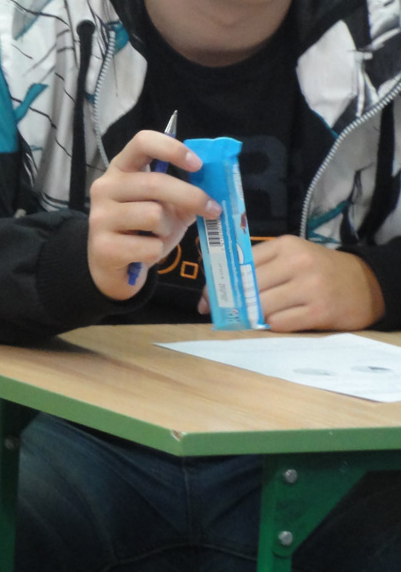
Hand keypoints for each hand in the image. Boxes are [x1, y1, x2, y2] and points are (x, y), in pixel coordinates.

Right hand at [87, 130, 219, 300]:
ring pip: (153, 215)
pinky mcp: (102, 246)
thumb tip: (216, 186)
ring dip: (167, 229)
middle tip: (214, 209)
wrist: (115, 268)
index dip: (172, 149)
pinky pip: (148, 246)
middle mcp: (105, 187)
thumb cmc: (144, 231)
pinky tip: (144, 253)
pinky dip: (156, 252)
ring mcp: (99, 216)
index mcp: (121, 169)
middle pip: (155, 182)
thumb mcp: (167, 208)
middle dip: (192, 197)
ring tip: (158, 236)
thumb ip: (186, 194)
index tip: (198, 164)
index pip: (142, 142)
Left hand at [198, 236, 385, 331]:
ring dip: (251, 315)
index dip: (219, 282)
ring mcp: (310, 288)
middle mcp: (297, 263)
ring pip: (261, 307)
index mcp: (285, 246)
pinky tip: (277, 320)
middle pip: (248, 286)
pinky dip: (272, 325)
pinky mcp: (319, 311)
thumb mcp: (292, 255)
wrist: (366, 284)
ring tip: (250, 317)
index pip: (241, 262)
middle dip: (229, 302)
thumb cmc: (319, 269)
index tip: (206, 297)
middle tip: (219, 312)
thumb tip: (218, 284)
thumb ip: (261, 264)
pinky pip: (279, 323)